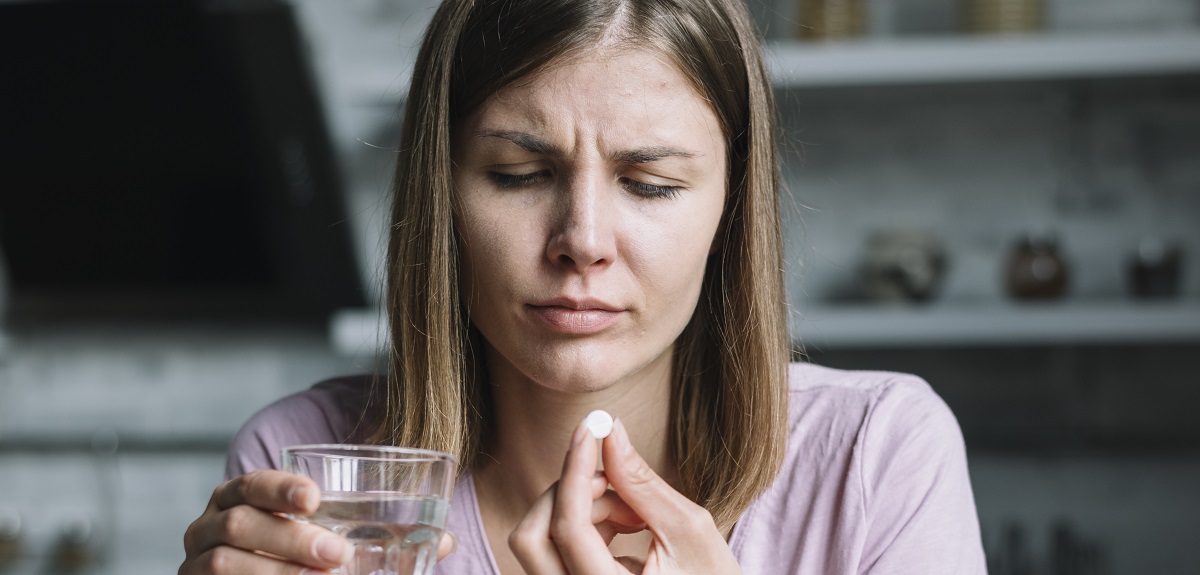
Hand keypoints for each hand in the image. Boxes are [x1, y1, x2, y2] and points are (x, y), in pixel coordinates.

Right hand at [180, 469, 457, 573]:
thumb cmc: (295, 561)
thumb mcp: (328, 543)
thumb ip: (378, 535)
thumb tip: (448, 542)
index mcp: (237, 498)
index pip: (251, 483)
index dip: (279, 487)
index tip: (315, 498)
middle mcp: (206, 527)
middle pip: (240, 525)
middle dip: (291, 540)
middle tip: (337, 555)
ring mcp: (194, 565)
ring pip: (226, 565)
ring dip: (276, 572)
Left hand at [509, 419, 741, 573]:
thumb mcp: (689, 531)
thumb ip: (642, 483)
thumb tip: (611, 432)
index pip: (568, 527)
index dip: (574, 471)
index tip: (590, 430)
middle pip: (532, 537)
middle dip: (568, 493)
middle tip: (612, 480)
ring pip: (542, 540)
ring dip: (583, 510)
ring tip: (638, 515)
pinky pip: (557, 549)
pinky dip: (587, 525)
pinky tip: (630, 529)